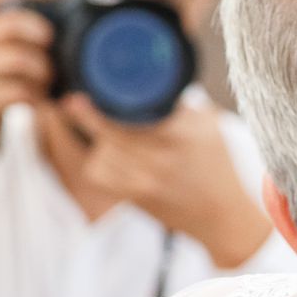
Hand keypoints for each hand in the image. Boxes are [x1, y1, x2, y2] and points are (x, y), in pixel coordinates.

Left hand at [58, 94, 271, 266]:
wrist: (223, 217)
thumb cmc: (217, 167)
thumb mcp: (210, 128)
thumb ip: (183, 104)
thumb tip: (152, 79)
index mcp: (185, 134)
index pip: (142, 109)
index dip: (114, 97)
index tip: (98, 85)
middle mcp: (165, 157)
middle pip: (113, 130)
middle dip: (90, 114)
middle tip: (74, 101)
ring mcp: (149, 179)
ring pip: (103, 151)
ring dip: (98, 139)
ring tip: (101, 131)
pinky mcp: (137, 197)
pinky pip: (100, 174)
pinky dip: (98, 162)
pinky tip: (106, 156)